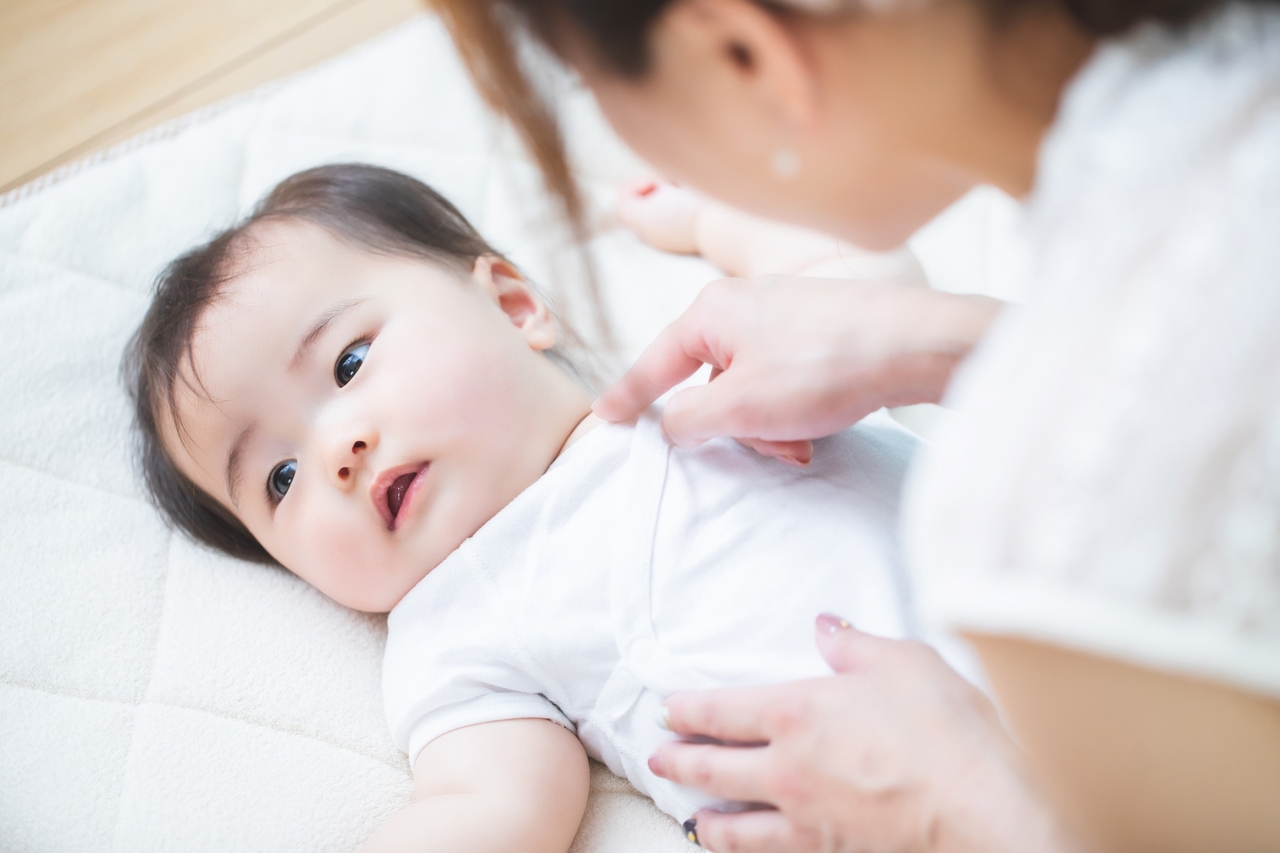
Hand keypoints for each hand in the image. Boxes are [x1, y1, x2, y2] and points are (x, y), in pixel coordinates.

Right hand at [594, 277, 999, 464]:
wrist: (916, 344)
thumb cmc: (825, 368)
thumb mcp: (741, 407)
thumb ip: (689, 420)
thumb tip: (673, 424)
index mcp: (711, 312)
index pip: (655, 362)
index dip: (629, 396)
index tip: (605, 416)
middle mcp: (743, 303)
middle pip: (710, 381)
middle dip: (735, 425)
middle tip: (772, 447)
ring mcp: (783, 313)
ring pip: (751, 385)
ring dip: (769, 424)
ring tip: (805, 441)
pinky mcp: (818, 326)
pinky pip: (784, 377)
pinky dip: (794, 408)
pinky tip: (822, 425)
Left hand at [650, 616, 1078, 852]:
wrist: (982, 810)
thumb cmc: (946, 729)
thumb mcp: (902, 662)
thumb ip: (853, 644)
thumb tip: (825, 626)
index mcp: (795, 713)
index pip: (720, 711)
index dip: (686, 709)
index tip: (667, 709)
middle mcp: (786, 769)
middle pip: (712, 768)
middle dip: (678, 761)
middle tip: (656, 757)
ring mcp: (805, 819)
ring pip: (733, 825)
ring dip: (705, 816)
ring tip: (690, 815)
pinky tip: (742, 850)